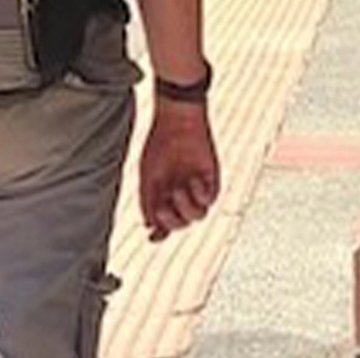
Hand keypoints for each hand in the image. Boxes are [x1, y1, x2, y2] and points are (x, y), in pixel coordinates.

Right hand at [138, 100, 219, 242]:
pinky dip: (199, 194)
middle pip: (181, 222)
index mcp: (164, 192)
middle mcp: (182, 193)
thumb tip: (149, 225)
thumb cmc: (159, 145)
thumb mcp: (147, 175)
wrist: (178, 122)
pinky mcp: (212, 179)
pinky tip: (193, 179)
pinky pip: (209, 199)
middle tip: (163, 208)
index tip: (153, 238)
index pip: (165, 220)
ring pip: (197, 215)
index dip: (160, 232)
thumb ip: (147, 200)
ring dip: (186, 208)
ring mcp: (197, 187)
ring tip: (178, 189)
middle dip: (171, 221)